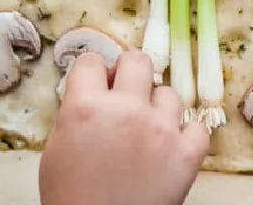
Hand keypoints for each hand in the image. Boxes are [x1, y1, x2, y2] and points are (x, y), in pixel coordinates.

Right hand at [39, 50, 208, 204]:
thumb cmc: (72, 197)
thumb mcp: (57, 148)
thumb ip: (76, 111)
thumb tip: (95, 89)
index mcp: (86, 108)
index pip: (92, 61)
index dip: (93, 73)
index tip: (96, 83)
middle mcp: (127, 110)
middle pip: (137, 60)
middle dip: (128, 73)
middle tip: (124, 95)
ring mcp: (161, 128)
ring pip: (168, 93)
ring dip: (156, 109)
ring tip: (145, 133)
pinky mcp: (188, 151)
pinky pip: (195, 127)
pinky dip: (184, 137)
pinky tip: (169, 148)